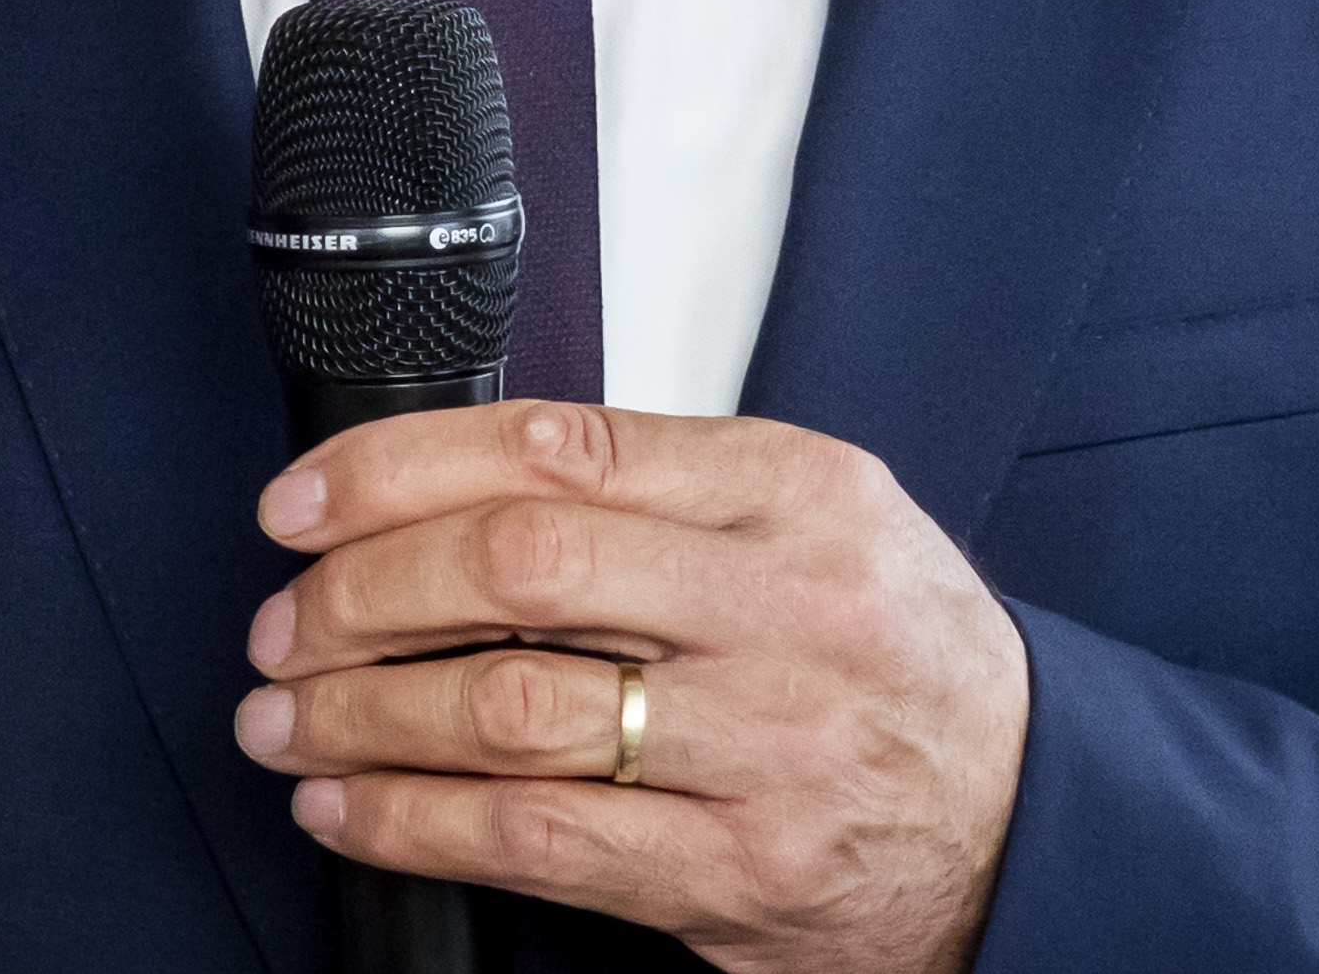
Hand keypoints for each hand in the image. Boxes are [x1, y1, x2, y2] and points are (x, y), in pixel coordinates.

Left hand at [234, 404, 1029, 973]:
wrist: (1031, 821)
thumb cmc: (900, 660)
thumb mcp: (819, 523)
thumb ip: (666, 488)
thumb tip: (455, 478)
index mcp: (797, 492)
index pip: (559, 447)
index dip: (400, 467)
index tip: (308, 499)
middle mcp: (785, 608)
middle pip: (517, 566)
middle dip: (362, 590)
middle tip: (287, 619)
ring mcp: (764, 746)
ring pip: (508, 707)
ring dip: (360, 713)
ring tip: (287, 717)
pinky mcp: (739, 871)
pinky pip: (535, 839)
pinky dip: (413, 823)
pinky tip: (350, 808)